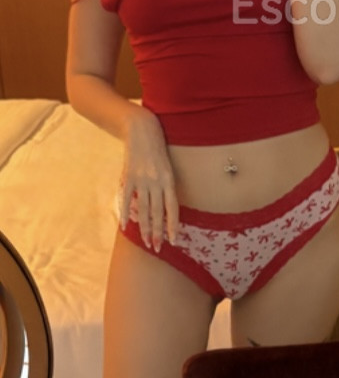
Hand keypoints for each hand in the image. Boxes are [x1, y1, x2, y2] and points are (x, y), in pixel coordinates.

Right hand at [118, 108, 178, 250]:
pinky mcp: (128, 175)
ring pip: (143, 208)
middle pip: (157, 211)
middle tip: (158, 248)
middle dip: (158, 232)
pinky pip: (127, 198)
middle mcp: (156, 181)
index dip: (172, 224)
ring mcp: (141, 179)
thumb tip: (167, 204)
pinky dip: (125, 213)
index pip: (172, 207)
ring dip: (144, 227)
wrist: (142, 129)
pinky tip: (125, 226)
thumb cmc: (158, 147)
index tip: (173, 240)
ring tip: (146, 242)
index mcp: (169, 178)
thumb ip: (167, 184)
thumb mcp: (168, 165)